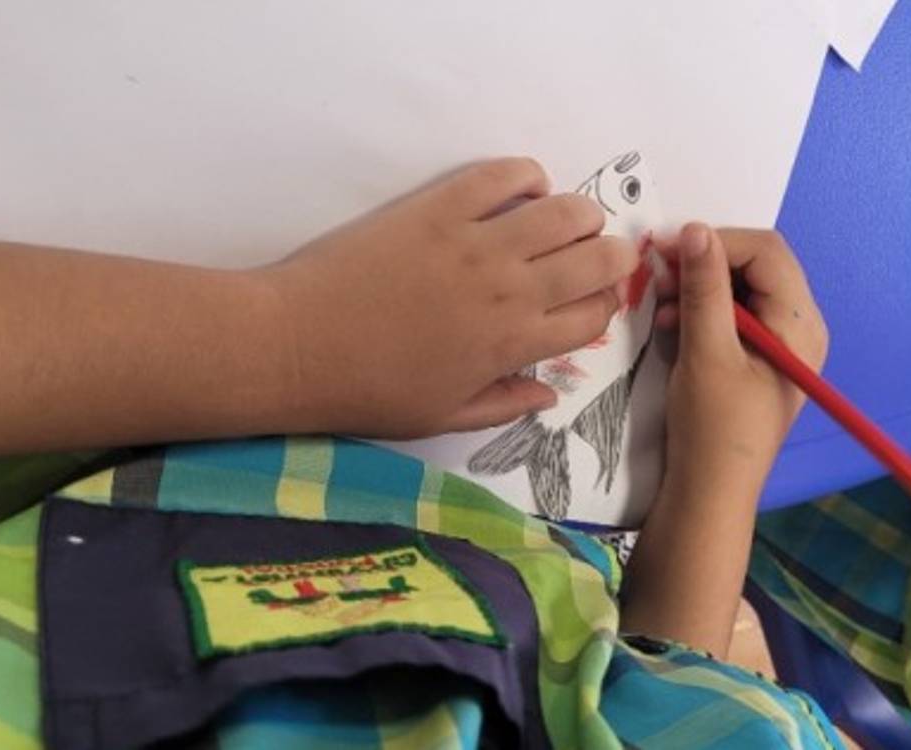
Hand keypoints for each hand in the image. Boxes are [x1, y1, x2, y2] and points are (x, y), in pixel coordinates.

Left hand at [259, 157, 639, 438]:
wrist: (299, 345)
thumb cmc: (368, 390)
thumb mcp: (443, 417)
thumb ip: (503, 405)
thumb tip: (549, 395)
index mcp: (512, 345)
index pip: (593, 318)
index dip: (603, 307)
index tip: (591, 302)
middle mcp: (509, 291)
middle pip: (597, 259)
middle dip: (611, 257)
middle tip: (594, 257)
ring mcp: (477, 243)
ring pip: (565, 212)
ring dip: (581, 214)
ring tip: (568, 220)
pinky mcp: (440, 207)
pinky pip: (504, 175)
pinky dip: (527, 174)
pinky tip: (526, 186)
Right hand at [619, 224, 825, 655]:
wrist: (709, 494)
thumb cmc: (712, 429)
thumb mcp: (706, 352)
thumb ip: (703, 288)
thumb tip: (695, 230)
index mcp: (800, 324)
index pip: (765, 251)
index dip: (716, 240)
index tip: (666, 248)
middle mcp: (799, 325)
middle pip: (755, 264)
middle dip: (705, 262)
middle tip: (658, 273)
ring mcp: (780, 341)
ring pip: (740, 285)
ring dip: (697, 285)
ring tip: (659, 306)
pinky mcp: (758, 356)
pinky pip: (733, 312)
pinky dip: (700, 308)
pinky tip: (669, 323)